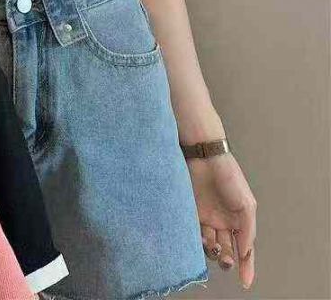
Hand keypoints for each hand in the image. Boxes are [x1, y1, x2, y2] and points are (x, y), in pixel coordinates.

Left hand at [187, 152, 256, 289]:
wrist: (205, 157)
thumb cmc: (230, 177)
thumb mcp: (247, 205)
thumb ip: (247, 231)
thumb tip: (245, 253)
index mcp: (239, 221)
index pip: (244, 249)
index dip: (246, 266)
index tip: (246, 282)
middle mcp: (223, 222)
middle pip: (226, 249)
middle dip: (226, 259)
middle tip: (225, 258)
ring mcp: (207, 217)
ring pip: (210, 244)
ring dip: (212, 250)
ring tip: (212, 244)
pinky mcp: (192, 211)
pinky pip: (194, 232)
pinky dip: (197, 240)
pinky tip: (201, 237)